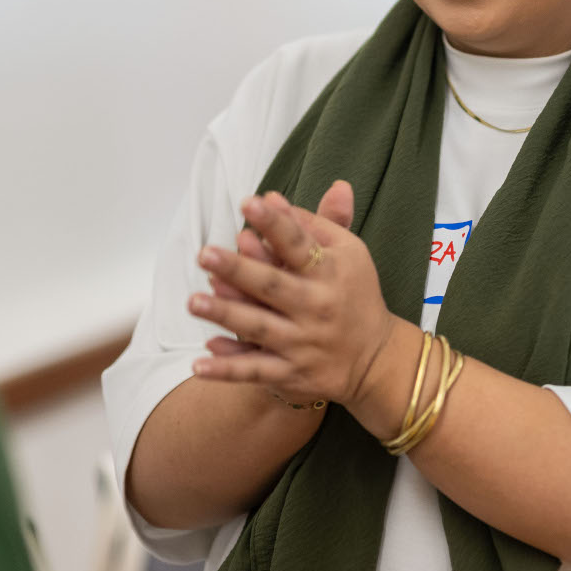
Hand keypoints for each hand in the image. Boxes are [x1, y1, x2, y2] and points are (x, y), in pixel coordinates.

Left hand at [188, 181, 400, 405]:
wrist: (377, 358)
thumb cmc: (354, 294)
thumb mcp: (348, 253)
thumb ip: (315, 223)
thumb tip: (274, 197)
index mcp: (329, 272)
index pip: (299, 244)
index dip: (275, 223)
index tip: (250, 203)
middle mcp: (315, 306)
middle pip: (272, 286)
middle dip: (238, 270)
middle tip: (205, 254)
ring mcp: (302, 342)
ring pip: (259, 328)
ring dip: (226, 315)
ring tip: (194, 302)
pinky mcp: (292, 373)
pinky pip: (256, 371)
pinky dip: (228, 370)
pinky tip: (200, 363)